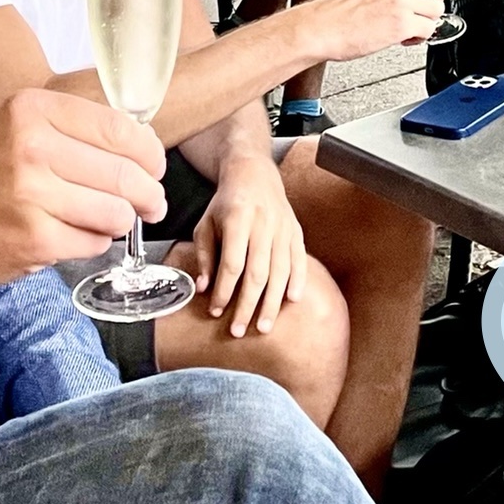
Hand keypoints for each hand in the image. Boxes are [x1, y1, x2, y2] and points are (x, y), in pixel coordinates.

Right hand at [0, 88, 167, 293]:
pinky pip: (94, 242)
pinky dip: (93, 243)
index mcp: (31, 109)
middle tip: (150, 203)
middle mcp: (31, 146)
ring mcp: (32, 194)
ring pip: (116, 211)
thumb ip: (73, 129)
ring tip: (108, 221)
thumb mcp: (17, 128)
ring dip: (120, 221)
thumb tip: (143, 145)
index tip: (154, 166)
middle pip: (125, 173)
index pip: (118, 128)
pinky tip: (72, 236)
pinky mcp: (34, 238)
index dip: (149, 152)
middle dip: (148, 194)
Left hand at [190, 156, 308, 337]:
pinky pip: (299, 260)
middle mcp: (263, 224)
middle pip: (257, 273)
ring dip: (272, 303)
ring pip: (280, 271)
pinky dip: (297, 281)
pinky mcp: (296, 231)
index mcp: (237, 219)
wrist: (254, 173)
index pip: (232, 263)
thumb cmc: (226, 202)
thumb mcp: (206, 223)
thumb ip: (204, 255)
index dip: (224, 290)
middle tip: (239, 330)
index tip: (216, 311)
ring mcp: (283, 228)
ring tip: (264, 327)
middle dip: (248, 305)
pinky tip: (291, 301)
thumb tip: (203, 288)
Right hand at [299, 0, 449, 60]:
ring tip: (406, 26)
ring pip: (438, 10)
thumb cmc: (339, 10)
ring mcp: (402, 1)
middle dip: (435, 1)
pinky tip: (402, 37)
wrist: (322, 27)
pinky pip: (429, 30)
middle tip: (420, 11)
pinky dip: (418, 38)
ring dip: (425, 22)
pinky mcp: (402, 23)